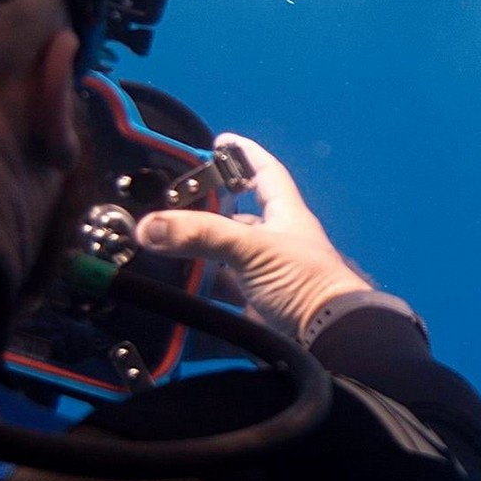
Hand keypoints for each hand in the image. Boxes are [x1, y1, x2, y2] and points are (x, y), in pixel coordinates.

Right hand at [135, 134, 371, 337]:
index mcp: (285, 215)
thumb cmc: (304, 282)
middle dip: (207, 211)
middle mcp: (277, 242)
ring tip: (162, 246)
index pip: (266, 172)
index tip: (221, 140)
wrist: (330, 340)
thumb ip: (202, 235)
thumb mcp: (252, 248)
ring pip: (227, 258)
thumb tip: (150, 227)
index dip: (245, 153)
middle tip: (171, 205)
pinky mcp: (258, 308)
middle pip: (238, 217)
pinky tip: (178, 291)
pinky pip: (223, 295)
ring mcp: (267, 276)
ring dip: (199, 254)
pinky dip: (201, 293)